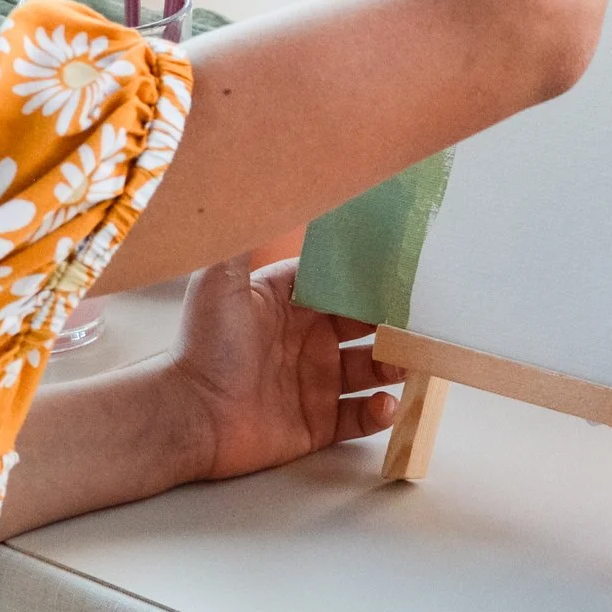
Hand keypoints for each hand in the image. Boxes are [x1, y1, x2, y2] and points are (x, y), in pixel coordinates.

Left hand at [166, 257, 402, 480]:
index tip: (405, 279)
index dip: (372, 284)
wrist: (188, 415)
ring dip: (397, 366)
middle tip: (423, 325)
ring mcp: (314, 383)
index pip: (342, 288)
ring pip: (372, 371)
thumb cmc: (203, 345)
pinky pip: (361, 418)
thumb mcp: (219, 281)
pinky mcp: (317, 424)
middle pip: (367, 328)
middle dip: (396, 325)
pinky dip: (381, 413)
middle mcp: (307, 340)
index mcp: (291, 304)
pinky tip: (385, 403)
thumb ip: (244, 237)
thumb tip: (265, 188)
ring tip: (412, 365)